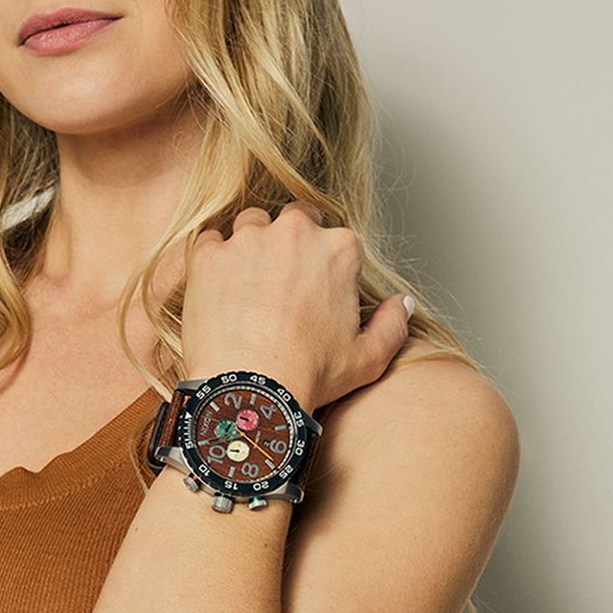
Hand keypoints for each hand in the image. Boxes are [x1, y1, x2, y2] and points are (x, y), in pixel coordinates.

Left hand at [182, 204, 411, 411]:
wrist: (251, 390)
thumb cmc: (308, 377)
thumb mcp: (368, 359)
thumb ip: (393, 325)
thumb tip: (402, 303)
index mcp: (339, 249)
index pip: (334, 238)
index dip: (323, 264)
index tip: (313, 291)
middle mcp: (295, 232)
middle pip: (293, 222)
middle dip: (288, 245)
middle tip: (279, 285)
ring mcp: (248, 240)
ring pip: (250, 225)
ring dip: (250, 246)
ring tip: (247, 287)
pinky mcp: (209, 255)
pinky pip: (209, 242)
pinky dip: (213, 260)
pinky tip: (218, 291)